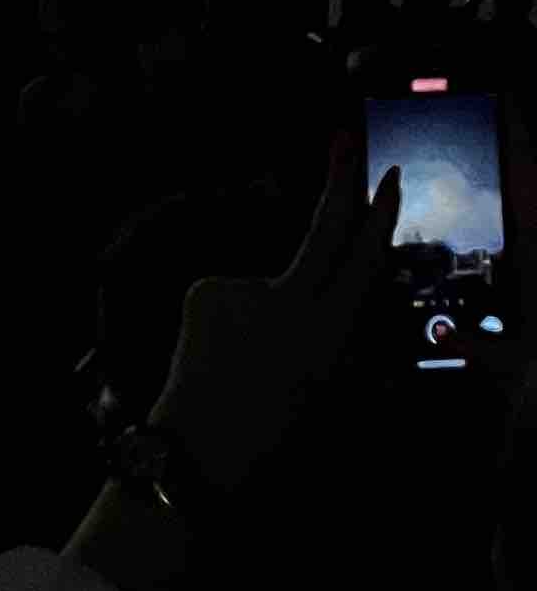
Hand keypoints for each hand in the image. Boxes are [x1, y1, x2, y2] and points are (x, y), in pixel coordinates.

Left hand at [146, 140, 398, 506]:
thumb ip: (342, 333)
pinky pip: (232, 294)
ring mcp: (245, 289)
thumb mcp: (331, 389)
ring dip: (265, 314)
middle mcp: (291, 304)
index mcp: (332, 336)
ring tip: (247, 365)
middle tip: (345, 137)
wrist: (203, 453)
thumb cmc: (276, 433)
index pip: (364, 261)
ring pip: (271, 283)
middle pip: (323, 230)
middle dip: (339, 183)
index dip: (379, 217)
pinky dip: (231, 319)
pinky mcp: (206, 286)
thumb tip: (346, 283)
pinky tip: (219, 354)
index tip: (388, 176)